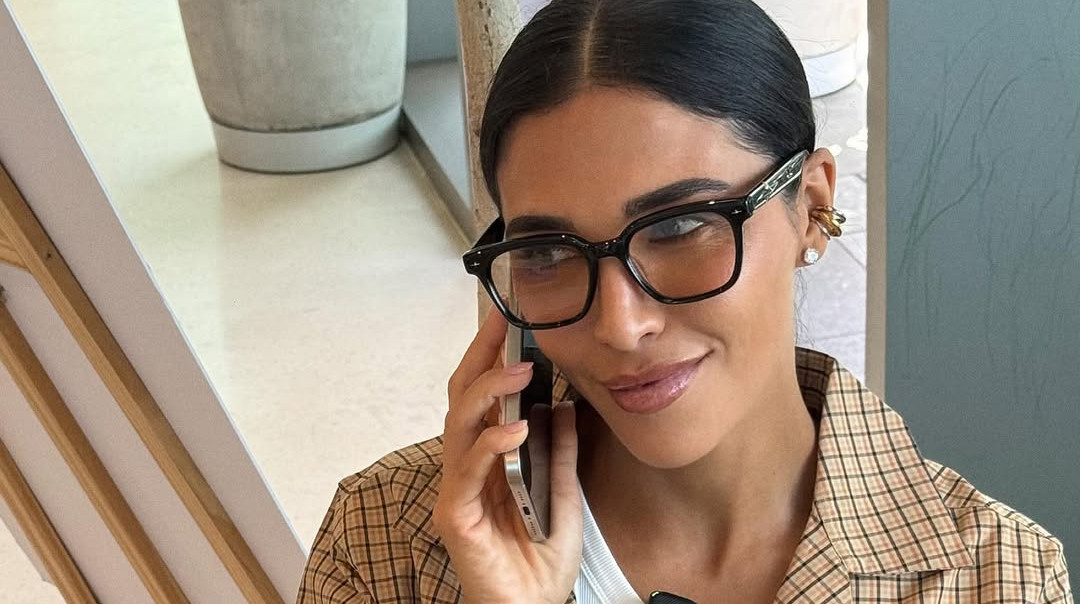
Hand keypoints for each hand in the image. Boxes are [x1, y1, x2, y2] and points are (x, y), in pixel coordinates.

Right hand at [433, 310, 581, 603]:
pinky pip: (469, 470)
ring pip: (458, 425)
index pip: (481, 397)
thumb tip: (561, 405)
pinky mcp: (456, 516)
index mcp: (488, 461)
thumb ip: (560, 451)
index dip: (489, 357)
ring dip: (488, 392)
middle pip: (460, 399)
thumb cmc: (541, 561)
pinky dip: (491, 444)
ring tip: (520, 369)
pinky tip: (517, 428)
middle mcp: (466, 470)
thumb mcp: (563, 494)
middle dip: (479, 356)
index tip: (508, 320)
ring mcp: (458, 491)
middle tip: (501, 322)